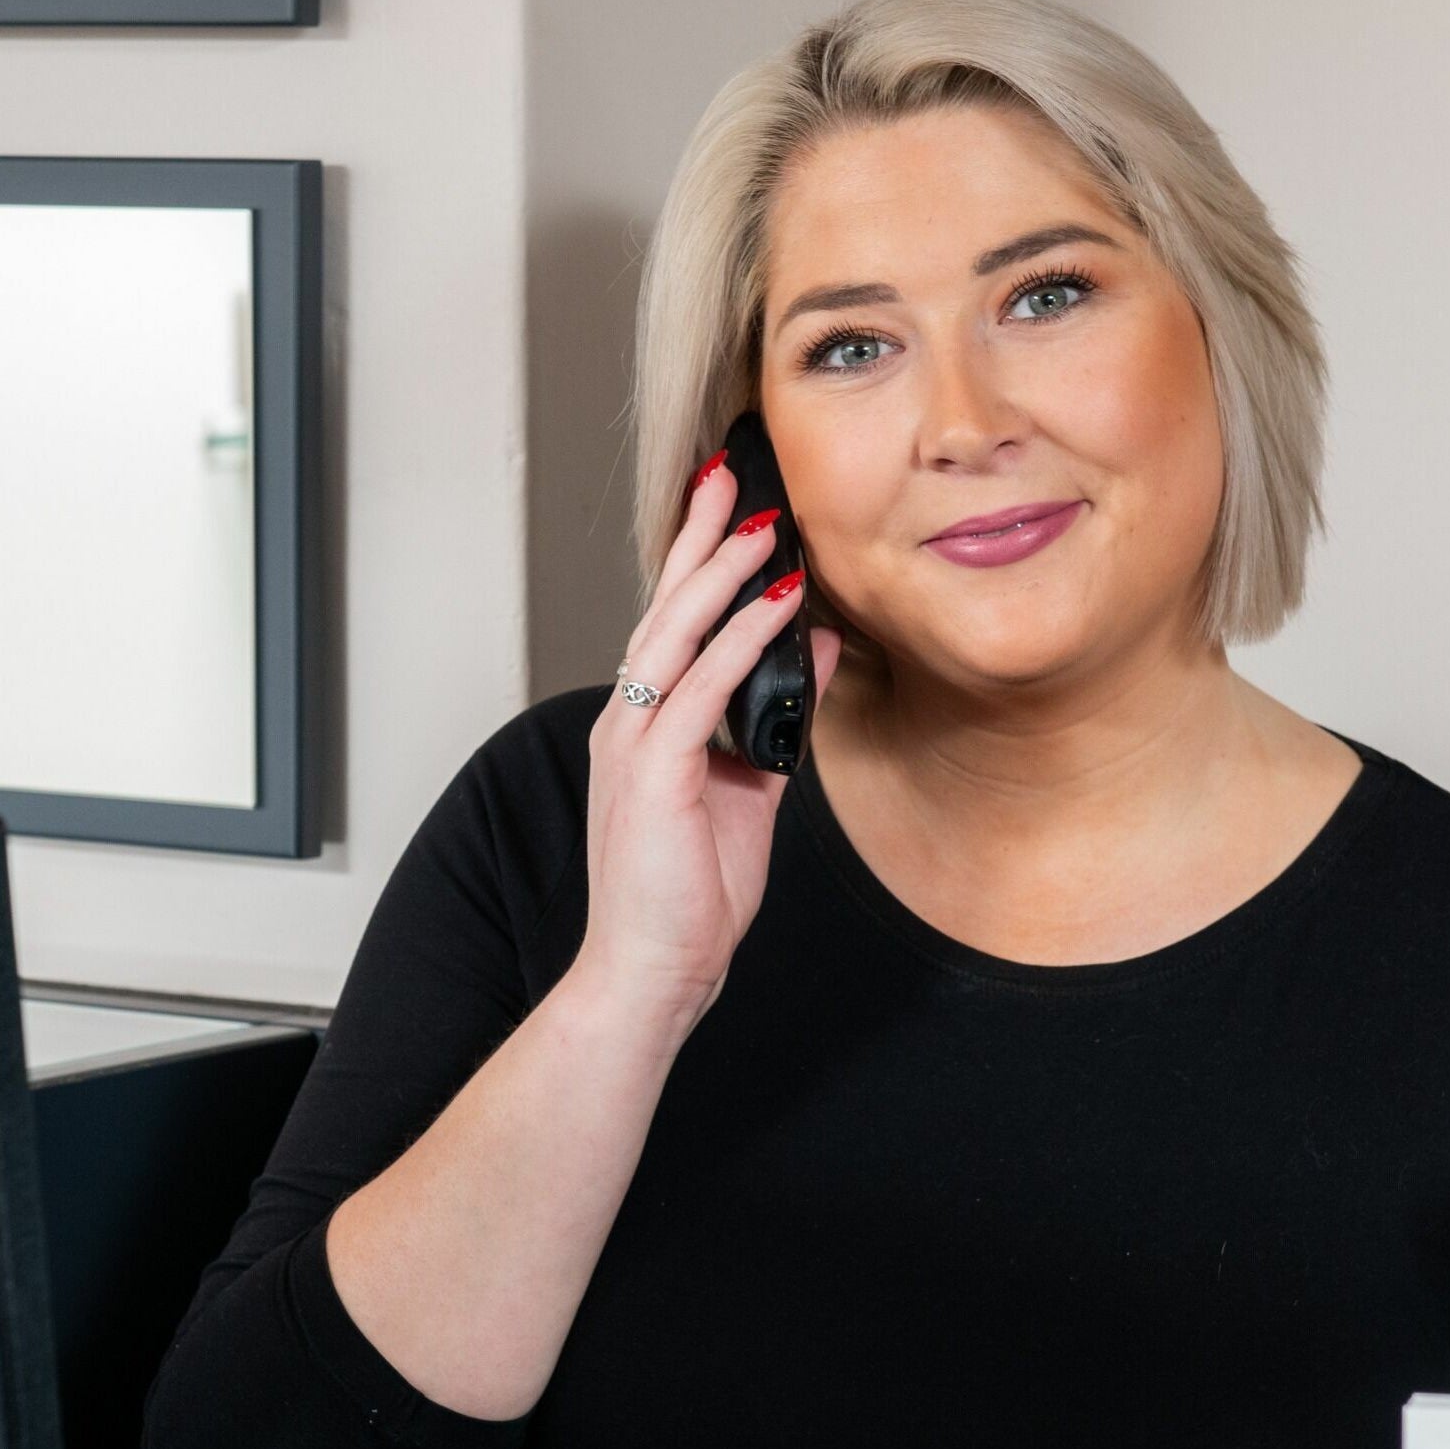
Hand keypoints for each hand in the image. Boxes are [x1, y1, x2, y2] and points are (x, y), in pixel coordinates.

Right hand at [575, 455, 842, 1037]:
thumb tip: (820, 650)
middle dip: (702, 538)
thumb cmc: (689, 896)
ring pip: (676, 636)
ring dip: (722, 575)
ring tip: (760, 522)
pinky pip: (700, 690)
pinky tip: (778, 608)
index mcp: (645, 726)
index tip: (728, 506)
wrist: (651, 972)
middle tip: (731, 476)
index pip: (672, 625)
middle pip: (665, 609)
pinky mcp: (653, 775)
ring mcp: (634, 745)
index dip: (700, 560)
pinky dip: (743, 643)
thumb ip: (777, 721)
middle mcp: (629, 723)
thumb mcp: (751, 791)